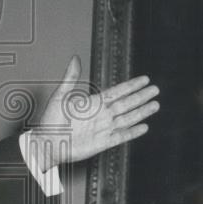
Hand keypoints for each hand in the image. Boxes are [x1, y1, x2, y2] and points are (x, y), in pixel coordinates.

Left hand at [32, 55, 158, 168]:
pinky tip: (143, 127)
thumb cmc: (50, 122)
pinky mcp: (102, 143)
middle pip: (126, 104)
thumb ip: (70, 78)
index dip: (131, 86)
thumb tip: (75, 59)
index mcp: (92, 103)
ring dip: (142, 112)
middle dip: (141, 97)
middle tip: (156, 89)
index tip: (144, 79)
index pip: (117, 92)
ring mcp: (103, 129)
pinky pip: (121, 136)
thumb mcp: (59, 96)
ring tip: (155, 105)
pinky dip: (133, 132)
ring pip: (127, 118)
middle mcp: (100, 115)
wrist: (47, 144)